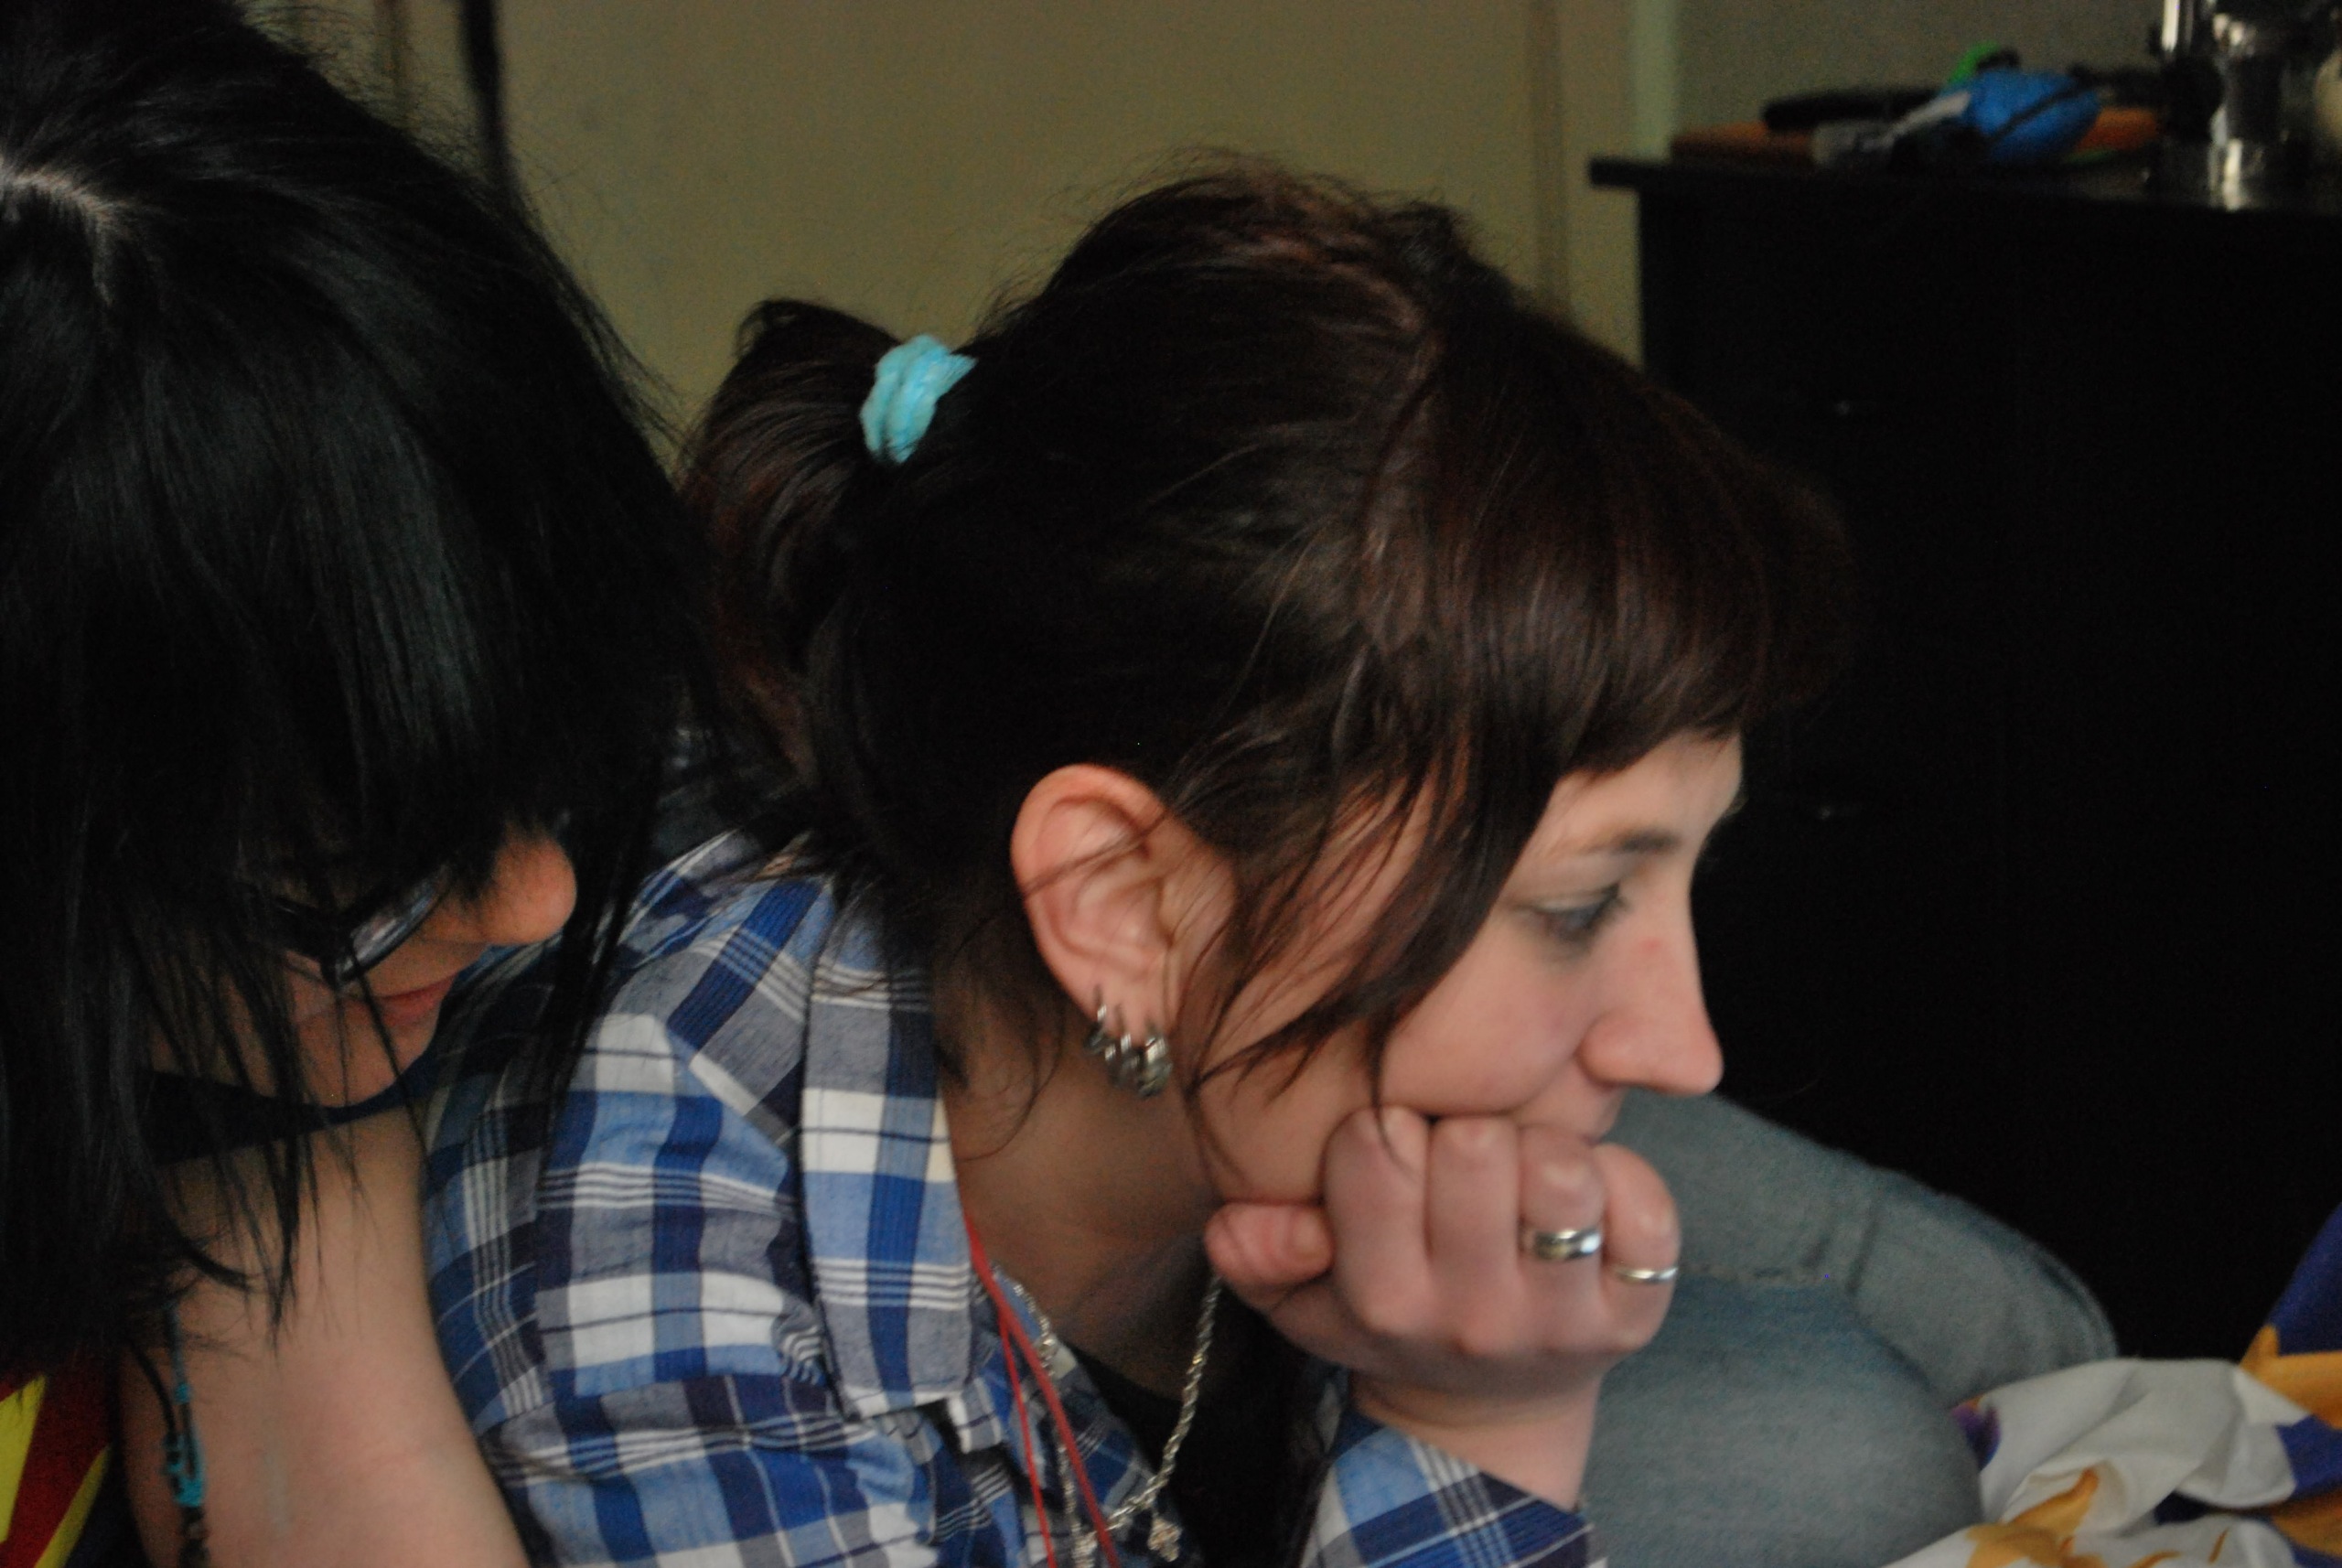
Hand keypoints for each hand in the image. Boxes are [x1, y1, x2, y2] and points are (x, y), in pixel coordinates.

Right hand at [1203, 1106, 1680, 1503]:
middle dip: (1466, 1127)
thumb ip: (1251, 1249)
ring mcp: (1560, 1320)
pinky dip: (1620, 1176)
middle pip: (1473, 1144)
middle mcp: (1472, 1319)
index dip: (1385, 1124)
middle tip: (1463, 1158)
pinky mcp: (1637, 1314)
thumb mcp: (1298, 1295)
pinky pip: (1644, 1201)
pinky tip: (1587, 1197)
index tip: (1396, 1150)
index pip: (1374, 1148)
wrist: (1489, 1406)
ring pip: (1561, 1168)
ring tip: (1523, 1172)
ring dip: (1543, 1147)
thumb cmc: (1388, 1315)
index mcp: (1382, 1300)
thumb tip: (1256, 1216)